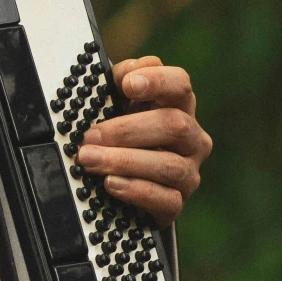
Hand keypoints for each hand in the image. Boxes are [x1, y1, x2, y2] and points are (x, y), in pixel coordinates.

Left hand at [75, 55, 211, 224]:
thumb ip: (120, 84)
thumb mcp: (117, 106)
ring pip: (169, 165)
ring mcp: (188, 173)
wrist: (122, 189)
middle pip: (174, 125)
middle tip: (90, 136)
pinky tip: (111, 184)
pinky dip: (135, 190)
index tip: (128, 85)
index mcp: (178, 107)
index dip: (157, 81)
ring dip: (124, 161)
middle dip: (126, 130)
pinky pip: (165, 199)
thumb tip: (121, 76)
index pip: (180, 84)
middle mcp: (192, 139)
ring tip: (89, 160)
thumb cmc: (120, 138)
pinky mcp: (178, 204)